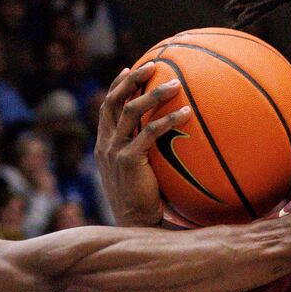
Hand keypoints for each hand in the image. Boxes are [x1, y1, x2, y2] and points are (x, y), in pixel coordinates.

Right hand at [94, 63, 192, 226]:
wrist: (133, 225)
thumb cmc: (142, 203)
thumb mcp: (138, 175)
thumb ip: (145, 155)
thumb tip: (171, 142)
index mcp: (103, 145)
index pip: (106, 108)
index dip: (117, 87)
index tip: (130, 70)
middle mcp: (105, 145)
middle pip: (113, 101)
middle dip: (132, 80)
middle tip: (153, 65)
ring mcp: (113, 152)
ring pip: (130, 111)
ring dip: (153, 94)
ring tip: (176, 84)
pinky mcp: (127, 161)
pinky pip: (148, 133)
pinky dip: (167, 120)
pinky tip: (186, 114)